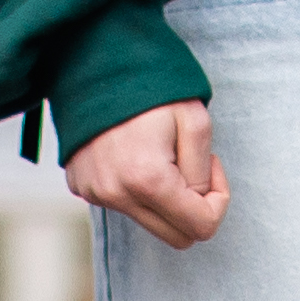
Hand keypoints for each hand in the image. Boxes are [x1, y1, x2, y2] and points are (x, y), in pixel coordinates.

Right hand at [63, 97, 229, 251]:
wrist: (94, 63)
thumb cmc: (149, 88)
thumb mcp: (195, 120)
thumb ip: (203, 173)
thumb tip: (196, 202)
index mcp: (146, 180)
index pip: (202, 227)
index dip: (218, 200)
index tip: (211, 166)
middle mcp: (115, 194)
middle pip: (177, 237)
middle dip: (193, 207)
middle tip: (190, 164)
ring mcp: (94, 193)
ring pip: (149, 221)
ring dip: (164, 197)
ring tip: (158, 152)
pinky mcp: (81, 187)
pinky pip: (122, 204)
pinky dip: (136, 188)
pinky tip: (132, 152)